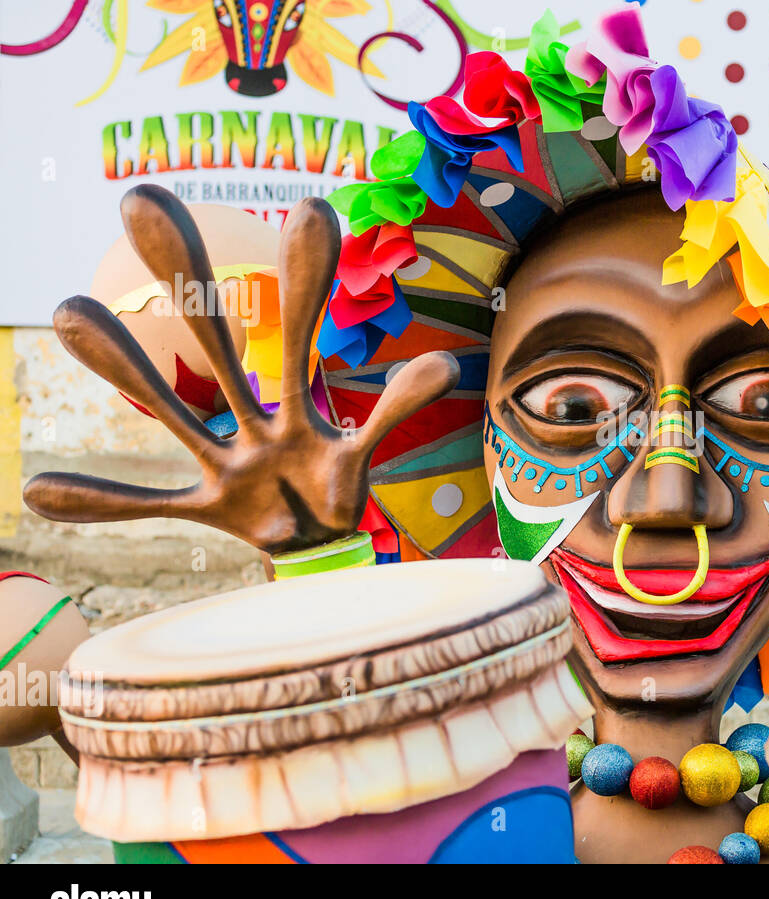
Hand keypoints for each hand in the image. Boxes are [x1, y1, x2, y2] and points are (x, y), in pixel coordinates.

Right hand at [23, 185, 457, 554]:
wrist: (321, 549)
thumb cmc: (338, 491)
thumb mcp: (367, 452)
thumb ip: (396, 407)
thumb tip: (447, 363)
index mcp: (300, 406)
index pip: (300, 330)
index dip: (303, 279)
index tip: (309, 208)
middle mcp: (255, 421)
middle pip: (216, 344)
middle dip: (182, 278)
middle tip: (141, 199)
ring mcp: (227, 460)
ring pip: (170, 407)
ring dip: (123, 363)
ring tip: (72, 308)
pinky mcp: (208, 506)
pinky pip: (147, 506)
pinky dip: (101, 504)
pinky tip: (39, 492)